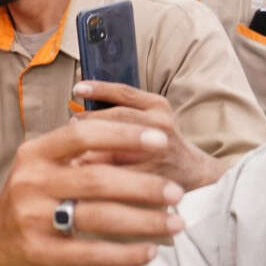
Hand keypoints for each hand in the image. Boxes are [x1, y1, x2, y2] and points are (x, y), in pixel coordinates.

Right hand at [0, 120, 185, 265]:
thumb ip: (84, 152)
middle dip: (144, 186)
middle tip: (177, 191)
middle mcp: (29, 183)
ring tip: (177, 224)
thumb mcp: (48, 166)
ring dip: (144, 221)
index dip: (124, 136)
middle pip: (97, 180)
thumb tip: (146, 137)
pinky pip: (90, 253)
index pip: (82, 136)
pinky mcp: (38, 251)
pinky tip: (149, 253)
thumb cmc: (38, 195)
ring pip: (98, 218)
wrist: (2, 243)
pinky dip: (124, 254)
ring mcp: (30, 218)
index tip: (162, 140)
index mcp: (33, 153)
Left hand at [72, 81, 224, 190]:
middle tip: (71, 125)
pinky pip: (121, 174)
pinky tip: (82, 170)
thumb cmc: (160, 142)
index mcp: (158, 107)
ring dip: (90, 147)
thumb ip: (121, 109)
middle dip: (90, 121)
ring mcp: (159, 152)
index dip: (99, 89)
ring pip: (117, 146)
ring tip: (73, 147)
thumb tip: (79, 105)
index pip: (125, 93)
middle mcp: (161, 125)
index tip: (77, 88)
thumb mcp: (150, 117)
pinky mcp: (155, 176)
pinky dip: (98, 172)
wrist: (194, 172)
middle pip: (118, 117)